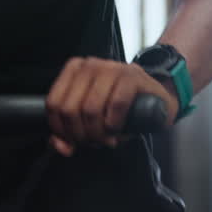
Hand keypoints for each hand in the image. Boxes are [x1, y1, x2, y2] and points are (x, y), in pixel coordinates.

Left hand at [45, 56, 177, 155]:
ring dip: (98, 133)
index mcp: (74, 70)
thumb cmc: (120, 108)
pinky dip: (114, 124)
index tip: (74, 141)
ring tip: (106, 139)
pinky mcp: (132, 76)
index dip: (61, 129)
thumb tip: (61, 146)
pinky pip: (115, 105)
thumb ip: (71, 132)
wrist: (158, 98)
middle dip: (81, 134)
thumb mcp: (92, 119)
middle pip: (70, 108)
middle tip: (94, 142)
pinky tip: (117, 130)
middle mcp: (90, 65)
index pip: (53, 103)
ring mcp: (111, 68)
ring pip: (90, 108)